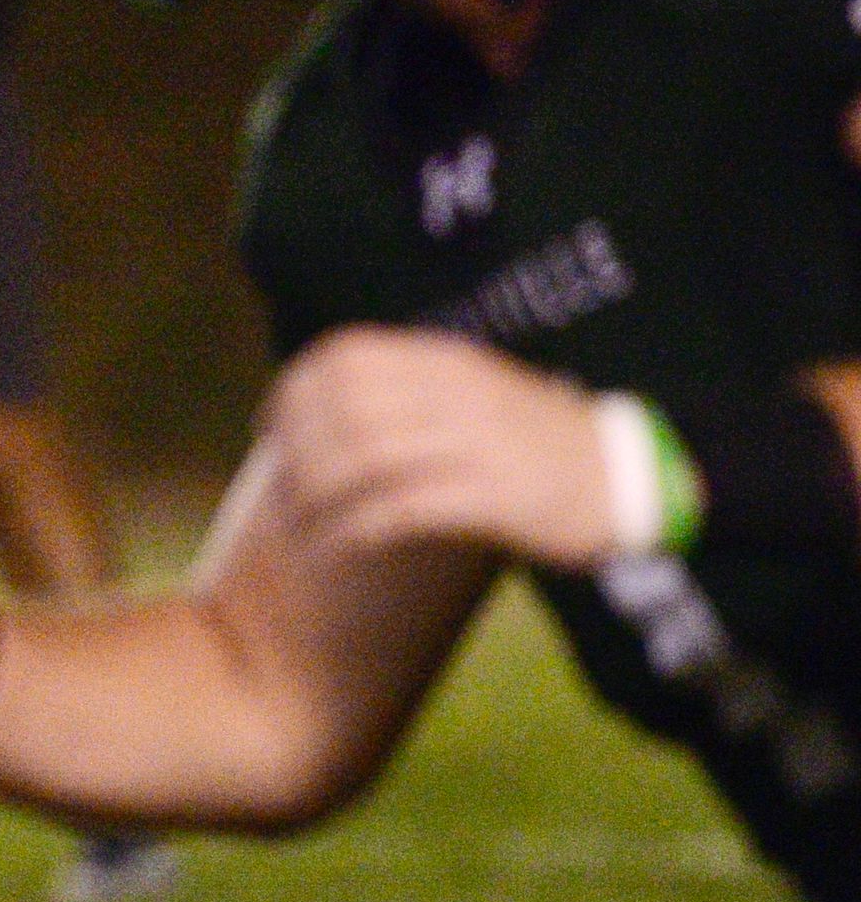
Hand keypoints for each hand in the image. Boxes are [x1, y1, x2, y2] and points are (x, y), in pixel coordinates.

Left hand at [263, 326, 613, 570]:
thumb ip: (409, 391)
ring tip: (300, 525)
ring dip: (318, 496)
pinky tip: (339, 545)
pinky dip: (358, 527)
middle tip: (283, 489)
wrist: (629, 477)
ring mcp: (479, 442)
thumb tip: (320, 408)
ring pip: (365, 458)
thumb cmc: (537, 442)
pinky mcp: (495, 495)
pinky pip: (405, 507)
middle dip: (298, 451)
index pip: (345, 357)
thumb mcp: (475, 393)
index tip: (272, 431)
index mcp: (448, 361)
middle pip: (343, 408)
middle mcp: (458, 393)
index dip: (293, 393)